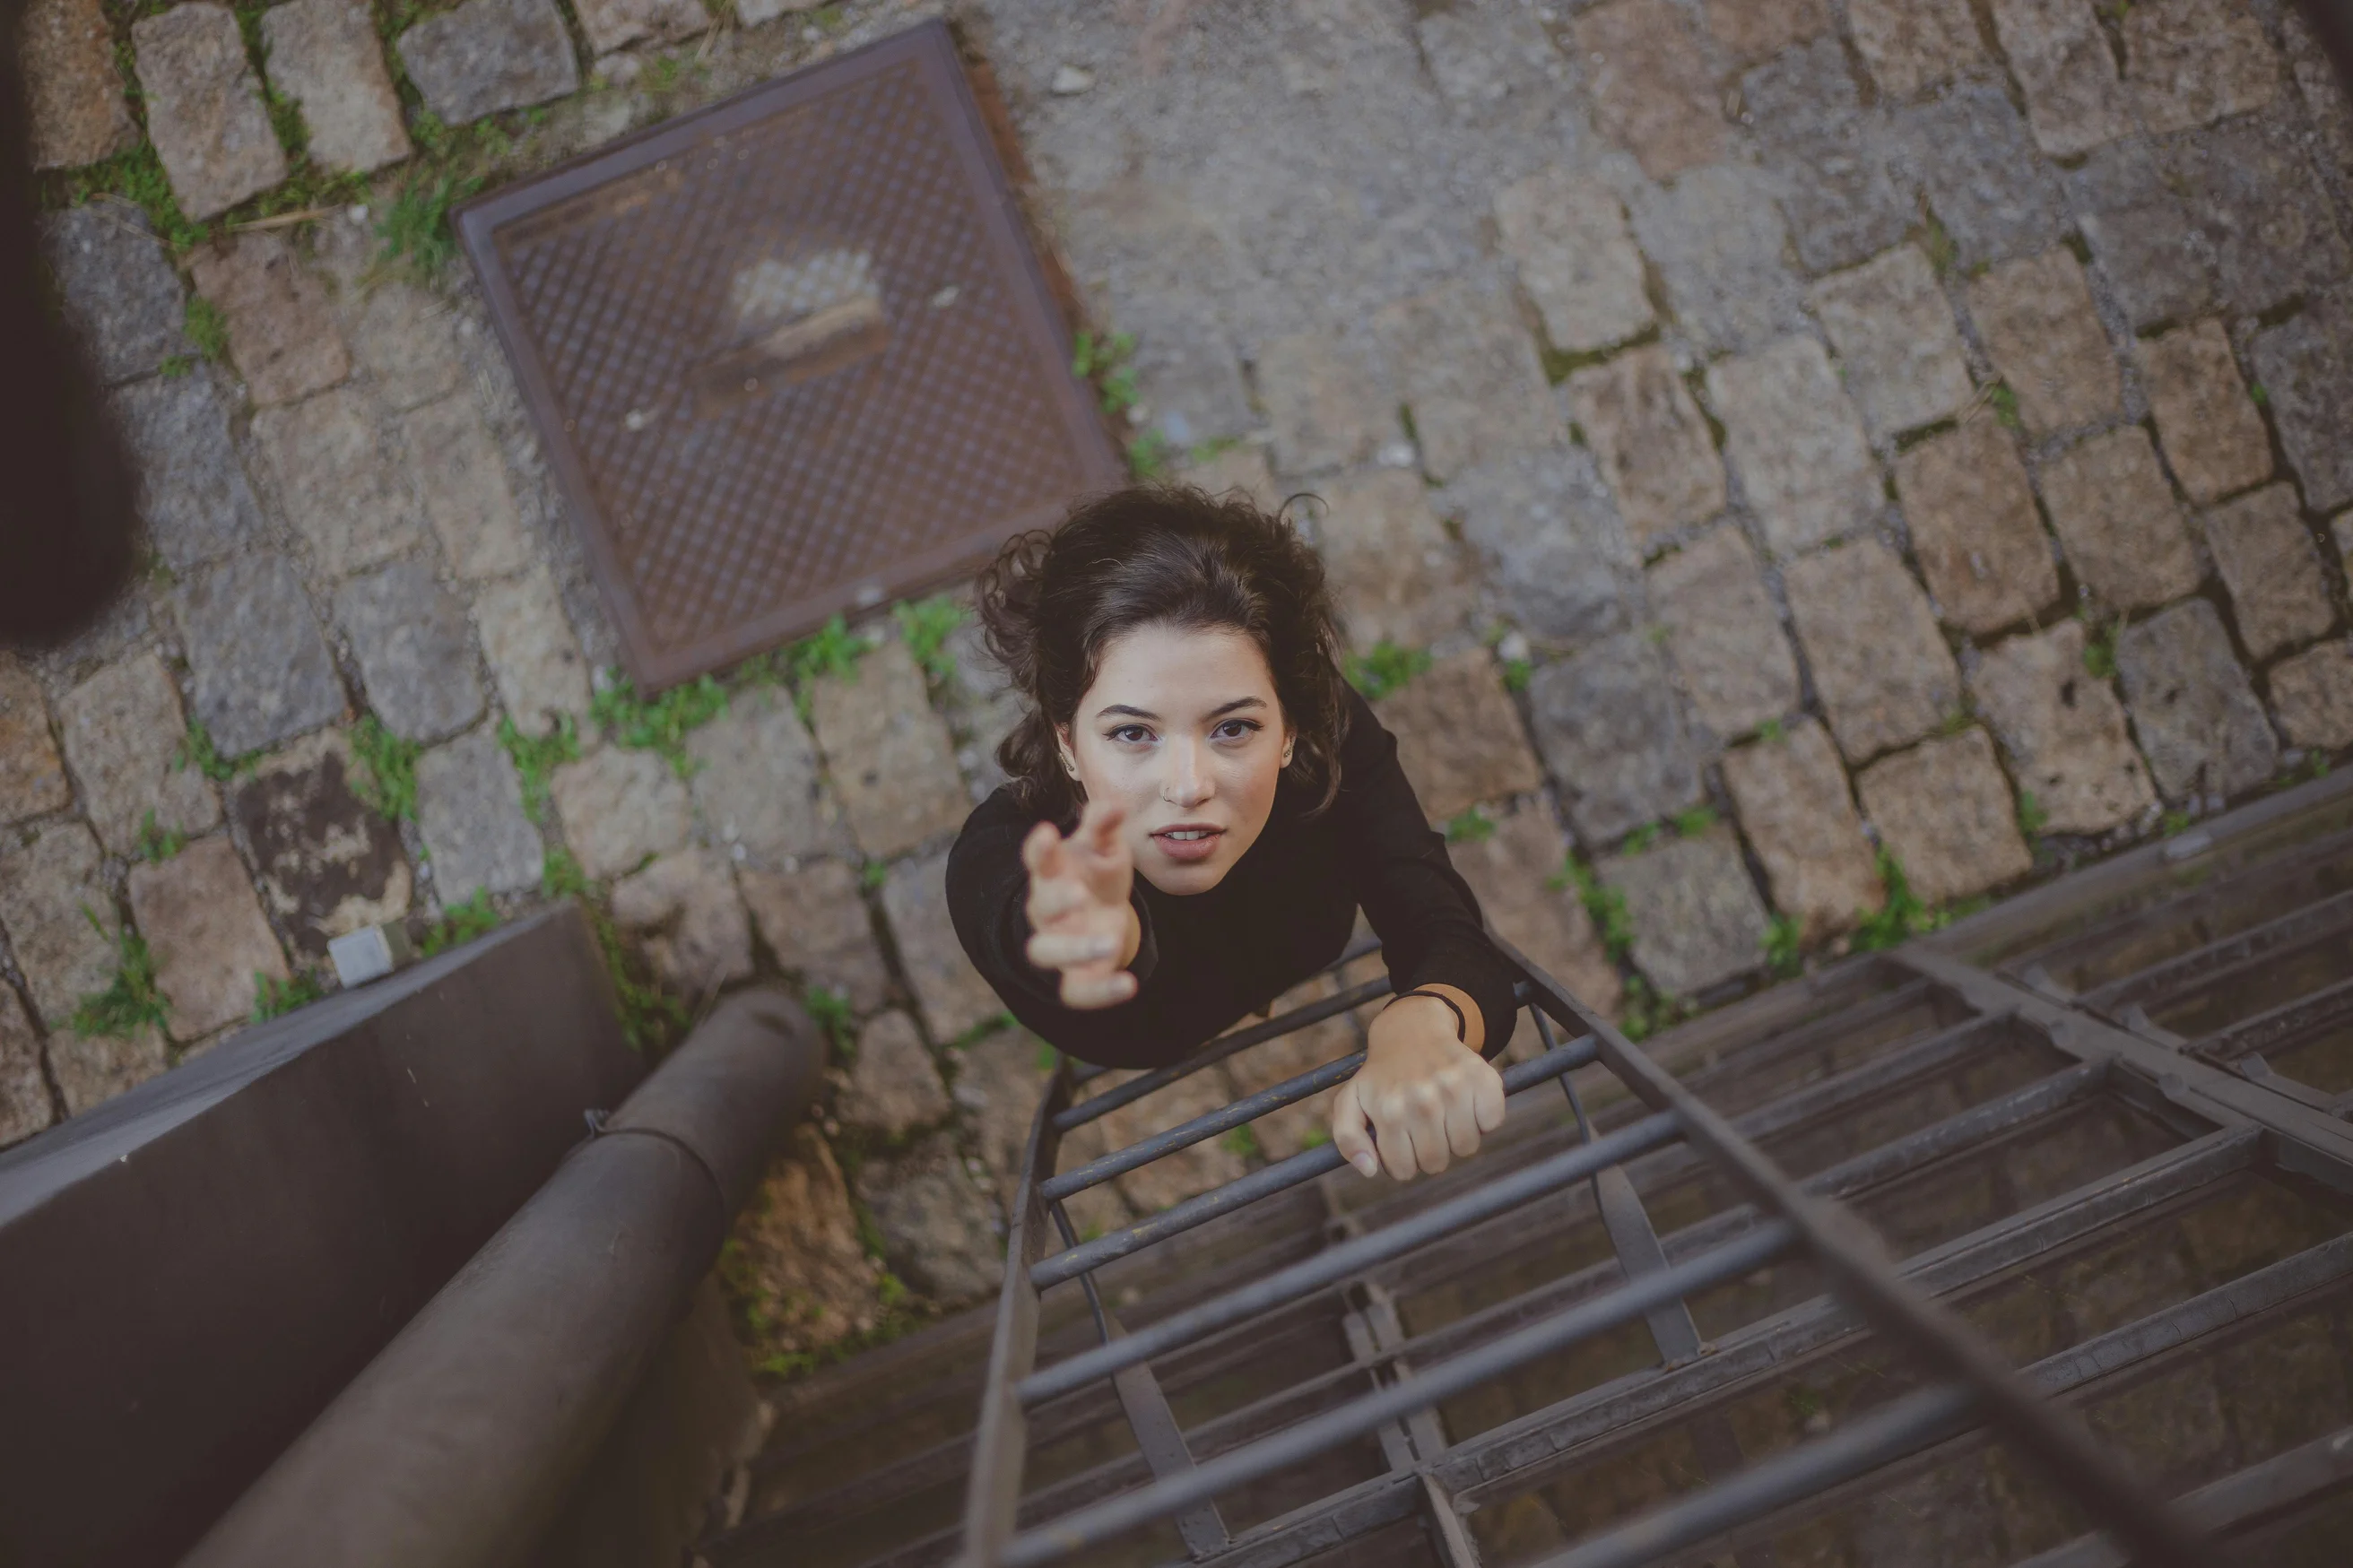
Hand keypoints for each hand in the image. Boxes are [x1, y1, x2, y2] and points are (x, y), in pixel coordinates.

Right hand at [1021, 798, 1141, 1009]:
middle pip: (1039, 909)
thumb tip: (1116, 805)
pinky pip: (1076, 992)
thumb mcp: (1103, 846)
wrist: (1103, 913)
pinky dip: (1100, 992)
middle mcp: (1047, 911)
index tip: (1046, 833)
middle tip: (1080, 894)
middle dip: (1057, 901)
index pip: (1038, 860)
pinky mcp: (1075, 977)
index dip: (1038, 848)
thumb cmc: (1096, 874)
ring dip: (1075, 949)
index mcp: (1052, 873)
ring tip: (1109, 942)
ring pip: (1046, 953)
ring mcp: (1058, 944)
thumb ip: (1104, 825)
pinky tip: (1128, 986)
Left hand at [1332, 992, 1504, 1179]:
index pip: (1404, 1170)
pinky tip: (1465, 1103)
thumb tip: (1370, 1170)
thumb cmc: (1382, 1076)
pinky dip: (1483, 1119)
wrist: (1413, 1031)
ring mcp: (1455, 1087)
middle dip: (1429, 1151)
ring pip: (1466, 1147)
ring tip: (1443, 1114)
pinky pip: (1492, 1122)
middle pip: (1437, 1162)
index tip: (1401, 1141)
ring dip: (1456, 1137)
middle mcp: (1422, 1099)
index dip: (1402, 1161)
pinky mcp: (1482, 1077)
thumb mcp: (1351, 1101)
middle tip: (1423, 1125)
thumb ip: (1348, 1139)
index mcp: (1389, 1110)